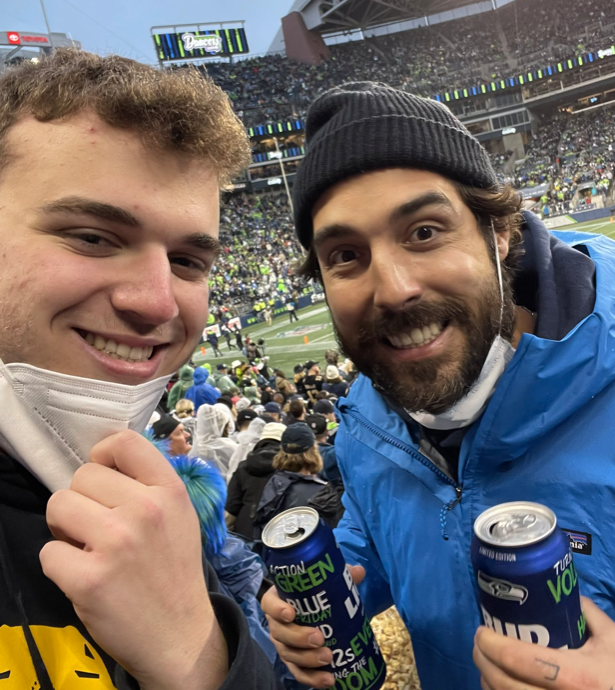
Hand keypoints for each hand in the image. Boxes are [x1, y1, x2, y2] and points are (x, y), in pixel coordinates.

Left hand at [40, 430, 227, 689]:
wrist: (180, 633)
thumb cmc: (174, 569)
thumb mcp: (180, 515)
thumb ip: (148, 485)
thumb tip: (103, 461)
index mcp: (170, 491)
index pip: (123, 442)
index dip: (102, 454)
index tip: (103, 476)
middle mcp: (146, 509)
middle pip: (82, 475)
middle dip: (83, 499)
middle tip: (98, 527)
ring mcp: (117, 543)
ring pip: (58, 505)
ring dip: (66, 528)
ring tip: (88, 547)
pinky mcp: (89, 579)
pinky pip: (48, 552)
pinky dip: (60, 565)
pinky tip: (84, 576)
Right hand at [262, 564, 365, 687]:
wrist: (320, 612)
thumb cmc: (316, 594)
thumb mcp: (326, 582)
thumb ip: (340, 575)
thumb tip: (358, 571)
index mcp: (279, 600)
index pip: (269, 604)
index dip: (277, 609)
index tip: (291, 613)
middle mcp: (277, 624)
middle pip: (280, 634)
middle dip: (298, 638)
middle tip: (319, 637)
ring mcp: (284, 645)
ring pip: (289, 655)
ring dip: (307, 660)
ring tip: (328, 659)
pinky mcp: (294, 662)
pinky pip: (298, 673)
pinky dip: (312, 679)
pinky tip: (328, 680)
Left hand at [473, 597, 614, 688]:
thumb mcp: (611, 639)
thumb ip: (585, 611)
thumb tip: (559, 592)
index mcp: (575, 676)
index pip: (519, 659)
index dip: (492, 644)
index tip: (481, 631)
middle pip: (504, 683)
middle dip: (482, 660)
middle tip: (478, 644)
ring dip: (487, 680)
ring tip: (485, 662)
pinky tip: (497, 684)